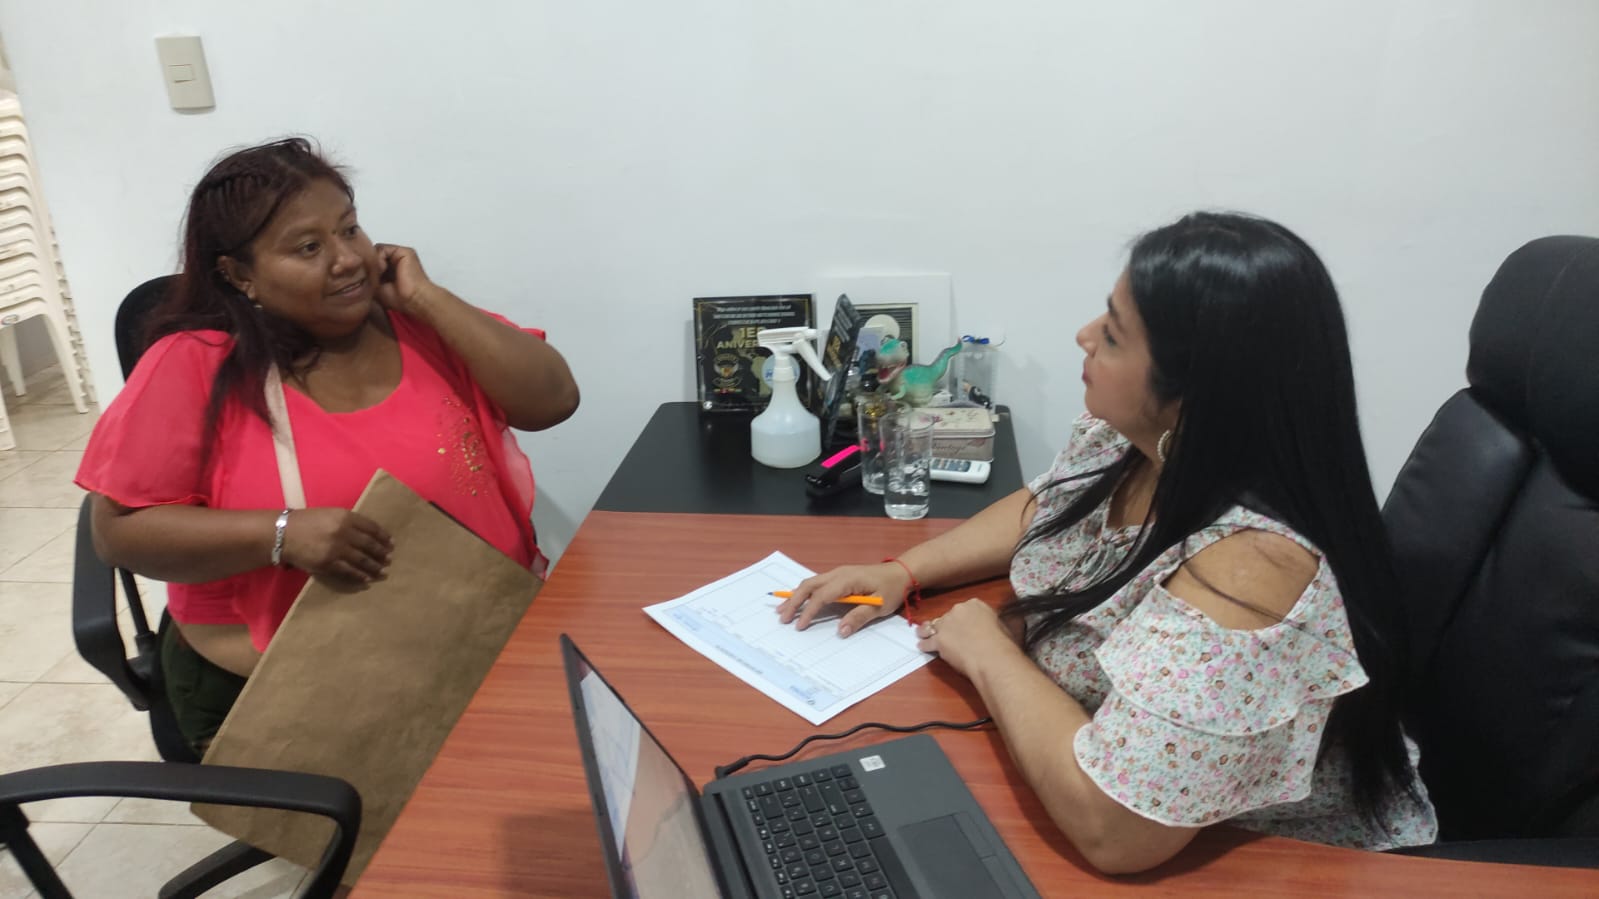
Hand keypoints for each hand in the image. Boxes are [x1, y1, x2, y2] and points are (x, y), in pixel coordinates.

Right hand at [280, 508, 393, 590]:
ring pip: (362, 560)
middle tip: (389, 559)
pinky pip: (349, 571)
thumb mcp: (329, 514)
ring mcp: (336, 549)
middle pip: (370, 544)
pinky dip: (360, 576)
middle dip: (382, 553)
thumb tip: (367, 533)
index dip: (383, 536)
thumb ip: (348, 522)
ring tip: (383, 571)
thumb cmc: (306, 522)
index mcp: (345, 517)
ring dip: (374, 567)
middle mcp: (344, 532)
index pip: (371, 527)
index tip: (391, 543)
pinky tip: (367, 580)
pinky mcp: (328, 564)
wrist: (283, 534)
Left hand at [373, 243, 439, 315]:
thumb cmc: (400, 298)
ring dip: (374, 262)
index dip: (368, 268)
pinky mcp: (405, 251)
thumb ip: (369, 275)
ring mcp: (401, 255)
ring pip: (377, 251)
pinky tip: (383, 270)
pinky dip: (379, 259)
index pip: (374, 261)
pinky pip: (383, 249)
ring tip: (379, 275)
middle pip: (375, 254)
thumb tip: (359, 267)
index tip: (369, 280)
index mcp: (394, 268)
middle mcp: (398, 260)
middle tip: (374, 277)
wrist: (413, 299)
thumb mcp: (377, 286)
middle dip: (370, 265)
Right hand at [776, 562, 912, 636]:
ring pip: (811, 583)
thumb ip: (859, 617)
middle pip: (809, 586)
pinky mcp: (839, 576)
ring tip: (782, 610)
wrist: (901, 573)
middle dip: (794, 601)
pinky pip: (817, 583)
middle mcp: (838, 573)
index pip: (822, 596)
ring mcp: (838, 573)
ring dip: (796, 596)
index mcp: (847, 580)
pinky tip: (797, 601)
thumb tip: (841, 631)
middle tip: (782, 618)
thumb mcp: (879, 606)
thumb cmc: (892, 589)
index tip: (799, 625)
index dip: (809, 611)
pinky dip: (804, 592)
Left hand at [914, 598, 1022, 680]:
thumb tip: (1016, 617)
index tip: (962, 625)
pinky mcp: (938, 641)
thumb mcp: (1008, 625)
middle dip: (946, 625)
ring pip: (933, 626)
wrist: (991, 656)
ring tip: (922, 633)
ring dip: (927, 630)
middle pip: (947, 616)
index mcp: (975, 604)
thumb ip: (1003, 621)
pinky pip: (928, 642)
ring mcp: (946, 625)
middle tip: (947, 634)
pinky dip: (925, 645)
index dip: (962, 618)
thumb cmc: (1003, 643)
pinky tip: (922, 646)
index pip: (965, 609)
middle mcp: (958, 610)